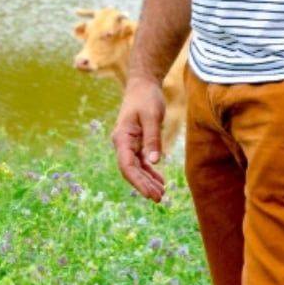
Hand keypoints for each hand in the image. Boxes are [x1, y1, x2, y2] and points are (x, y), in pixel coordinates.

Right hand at [112, 78, 167, 201]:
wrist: (142, 86)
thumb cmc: (146, 99)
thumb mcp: (152, 117)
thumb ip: (152, 139)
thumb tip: (154, 161)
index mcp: (122, 138)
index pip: (127, 166)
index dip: (138, 182)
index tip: (150, 194)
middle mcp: (122, 144)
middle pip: (131, 170)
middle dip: (144, 185)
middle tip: (159, 199)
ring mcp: (128, 144)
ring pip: (137, 168)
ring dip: (147, 181)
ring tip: (161, 194)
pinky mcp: (137, 142)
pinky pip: (142, 161)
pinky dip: (150, 171)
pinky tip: (160, 181)